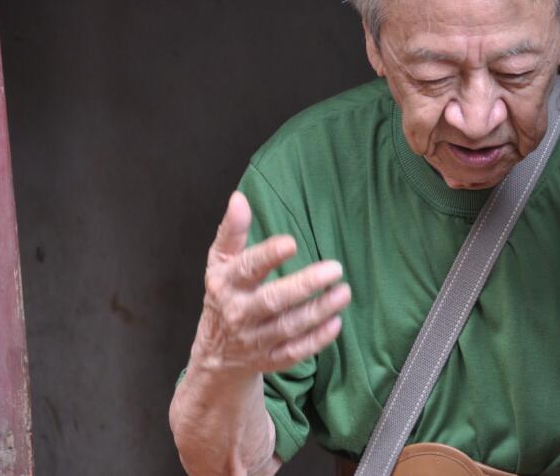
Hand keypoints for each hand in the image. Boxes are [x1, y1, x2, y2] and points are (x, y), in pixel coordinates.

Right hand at [189, 192, 351, 378]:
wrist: (216, 353)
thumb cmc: (226, 293)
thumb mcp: (220, 262)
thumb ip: (232, 231)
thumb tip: (239, 199)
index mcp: (225, 284)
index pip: (247, 268)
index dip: (268, 255)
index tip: (292, 243)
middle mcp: (238, 314)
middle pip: (273, 300)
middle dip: (305, 285)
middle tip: (335, 269)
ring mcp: (254, 340)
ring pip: (289, 327)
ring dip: (319, 311)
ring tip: (344, 292)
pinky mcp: (269, 361)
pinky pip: (295, 352)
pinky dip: (316, 340)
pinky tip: (336, 322)